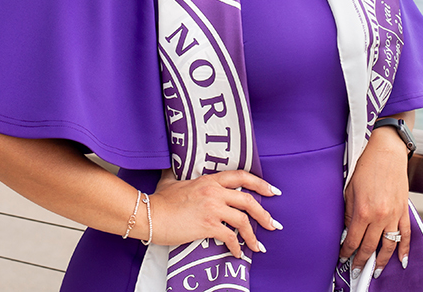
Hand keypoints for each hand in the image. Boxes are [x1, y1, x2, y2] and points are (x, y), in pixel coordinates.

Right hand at [146, 169, 282, 258]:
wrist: (149, 215)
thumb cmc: (158, 200)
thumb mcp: (171, 181)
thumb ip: (179, 175)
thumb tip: (174, 168)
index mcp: (209, 180)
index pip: (241, 177)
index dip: (260, 183)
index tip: (272, 191)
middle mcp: (214, 192)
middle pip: (248, 201)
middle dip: (264, 214)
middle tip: (273, 224)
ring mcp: (212, 208)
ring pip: (243, 220)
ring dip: (254, 235)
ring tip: (258, 245)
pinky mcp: (208, 225)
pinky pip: (230, 237)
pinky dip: (237, 247)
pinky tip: (238, 253)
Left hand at [339, 128, 410, 279]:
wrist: (387, 151)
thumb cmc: (366, 166)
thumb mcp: (350, 189)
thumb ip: (349, 212)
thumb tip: (347, 231)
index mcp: (363, 211)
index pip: (354, 240)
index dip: (347, 252)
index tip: (342, 259)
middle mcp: (380, 216)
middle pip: (370, 246)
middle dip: (361, 261)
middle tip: (356, 271)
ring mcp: (394, 214)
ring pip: (388, 245)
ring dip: (381, 261)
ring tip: (375, 272)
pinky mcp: (404, 210)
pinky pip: (406, 234)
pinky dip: (404, 249)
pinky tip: (401, 261)